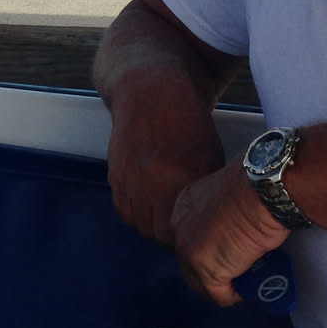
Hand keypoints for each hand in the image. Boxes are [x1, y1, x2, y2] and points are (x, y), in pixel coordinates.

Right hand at [106, 94, 226, 246]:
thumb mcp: (210, 155)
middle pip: (157, 232)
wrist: (151, 93)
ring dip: (150, 222)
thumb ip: (206, 189)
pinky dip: (134, 209)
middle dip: (169, 231)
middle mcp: (151, 184)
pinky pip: (123, 208)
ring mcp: (130, 182)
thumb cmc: (187, 122)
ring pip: (138, 223)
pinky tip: (147, 198)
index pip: (181, 231)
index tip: (195, 228)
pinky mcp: (115, 176)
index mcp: (181, 180)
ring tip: (163, 210)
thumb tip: (210, 217)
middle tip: (180, 221)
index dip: (188, 233)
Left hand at [165, 166, 291, 307]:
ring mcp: (188, 249)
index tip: (229, 253)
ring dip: (225, 284)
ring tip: (247, 279)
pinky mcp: (204, 268)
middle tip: (239, 269)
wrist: (263, 190)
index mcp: (185, 204)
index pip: (190, 237)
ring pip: (200, 283)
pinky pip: (219, 295)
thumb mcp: (230, 195)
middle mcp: (179, 226)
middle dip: (215, 269)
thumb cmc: (258, 186)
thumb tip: (234, 233)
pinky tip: (249, 287)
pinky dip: (236, 295)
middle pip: (189, 262)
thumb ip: (223, 214)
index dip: (211, 249)